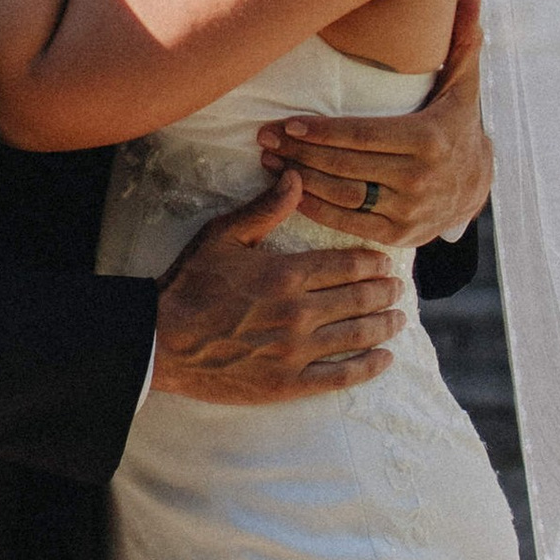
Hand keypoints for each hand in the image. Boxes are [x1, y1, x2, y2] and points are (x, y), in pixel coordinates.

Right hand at [152, 172, 402, 401]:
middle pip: (359, 299)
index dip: (373, 263)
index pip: (347, 265)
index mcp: (286, 273)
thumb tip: (297, 176)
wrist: (161, 341)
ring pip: (357, 335)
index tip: (385, 263)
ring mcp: (296, 350)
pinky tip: (385, 359)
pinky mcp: (288, 383)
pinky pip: (340, 376)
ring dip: (385, 325)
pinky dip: (368, 367)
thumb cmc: (189, 285)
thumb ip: (265, 209)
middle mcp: (299, 312)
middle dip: (385, 291)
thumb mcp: (222, 235)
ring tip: (399, 318)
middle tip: (398, 288)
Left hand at [258, 0, 492, 246]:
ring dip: (300, 180)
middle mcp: (420, 178)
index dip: (323, 131)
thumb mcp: (463, 85)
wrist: (476, 186)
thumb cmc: (457, 124)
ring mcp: (409, 210)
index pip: (364, 134)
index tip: (287, 122)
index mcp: (429, 138)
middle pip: (347, 165)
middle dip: (299, 151)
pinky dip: (316, 209)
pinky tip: (289, 192)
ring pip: (343, 196)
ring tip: (269, 160)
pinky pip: (348, 223)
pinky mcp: (398, 235)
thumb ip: (462, 42)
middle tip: (264, 137)